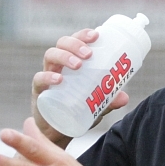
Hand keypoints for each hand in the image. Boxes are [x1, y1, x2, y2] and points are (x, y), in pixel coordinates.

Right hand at [33, 29, 129, 144]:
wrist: (58, 131)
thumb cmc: (77, 110)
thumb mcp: (97, 105)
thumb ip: (110, 100)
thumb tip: (125, 97)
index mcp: (71, 61)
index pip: (75, 40)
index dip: (84, 34)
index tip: (97, 35)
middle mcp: (58, 65)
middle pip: (62, 43)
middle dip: (75, 44)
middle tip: (89, 54)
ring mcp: (46, 76)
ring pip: (50, 56)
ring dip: (64, 56)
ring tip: (78, 65)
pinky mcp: (39, 91)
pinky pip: (39, 79)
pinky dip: (48, 77)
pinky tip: (59, 79)